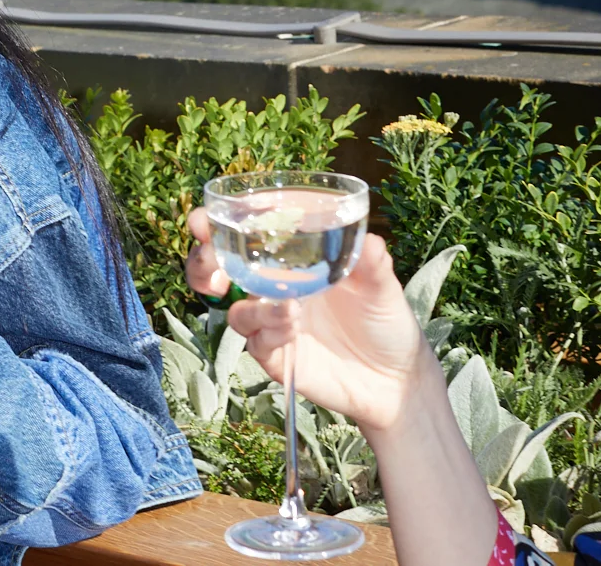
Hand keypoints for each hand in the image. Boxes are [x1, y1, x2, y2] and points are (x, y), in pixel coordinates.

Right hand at [182, 210, 432, 433]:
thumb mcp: (382, 286)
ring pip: (235, 311)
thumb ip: (371, 262)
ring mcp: (271, 324)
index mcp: (289, 261)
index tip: (204, 221)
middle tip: (215, 266)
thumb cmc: (385, 322)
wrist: (397, 379)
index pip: (242, 236)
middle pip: (216, 271)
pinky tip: (294, 327)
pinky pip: (256, 342)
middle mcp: (272, 288)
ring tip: (290, 308)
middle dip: (203, 264)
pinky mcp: (276, 357)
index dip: (215, 225)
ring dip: (251, 307)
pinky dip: (269, 332)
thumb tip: (367, 238)